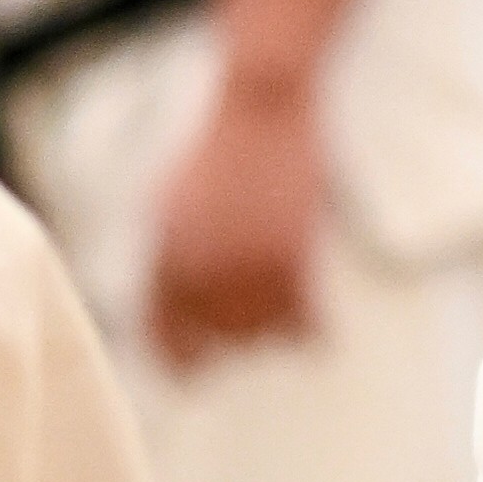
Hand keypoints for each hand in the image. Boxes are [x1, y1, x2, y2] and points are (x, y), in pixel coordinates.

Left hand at [145, 56, 325, 365]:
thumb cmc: (216, 152)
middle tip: (253, 331)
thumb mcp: (167, 202)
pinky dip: (312, 333)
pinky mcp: (290, 257)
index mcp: (163, 256)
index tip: (196, 374)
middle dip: (233, 339)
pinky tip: (320, 335)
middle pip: (216, 341)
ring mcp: (244, 267)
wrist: (259, 107)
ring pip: (259, 336)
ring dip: (271, 331)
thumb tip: (162, 314)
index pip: (162, 337)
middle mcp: (198, 270)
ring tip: (283, 317)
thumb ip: (163, 260)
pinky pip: (302, 324)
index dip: (179, 361)